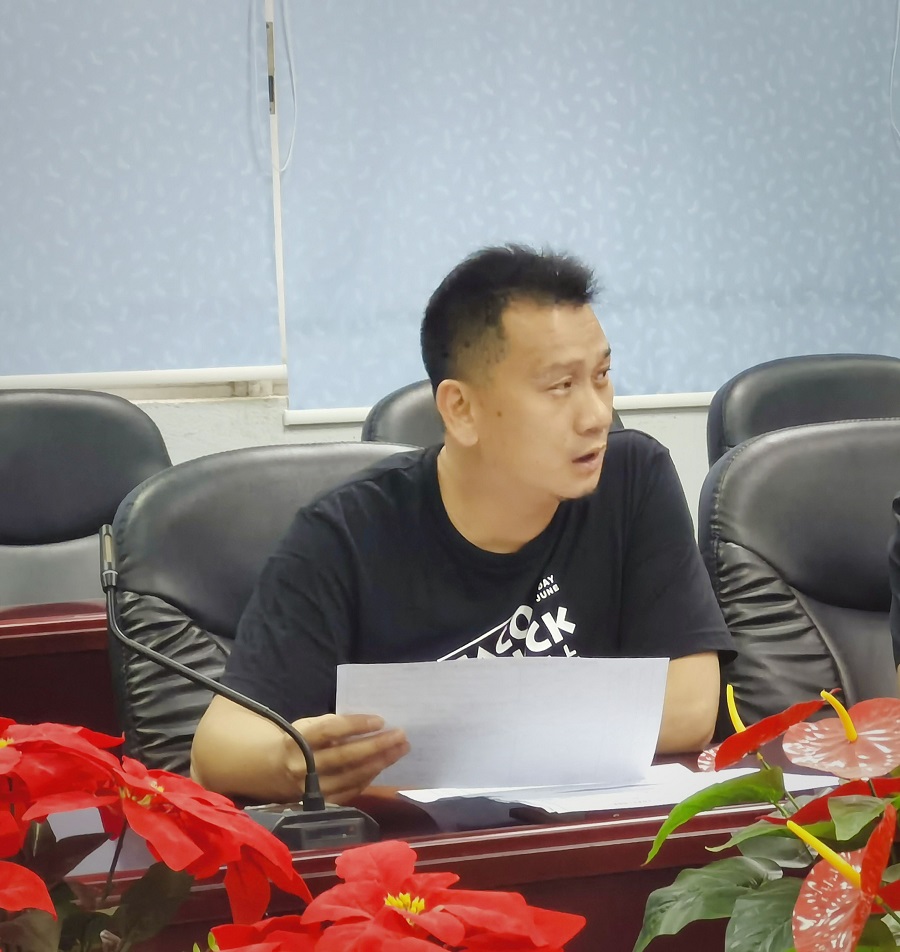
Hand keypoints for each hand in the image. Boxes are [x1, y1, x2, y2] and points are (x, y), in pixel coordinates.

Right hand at [284, 713, 409, 803]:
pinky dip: (370, 776)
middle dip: (377, 746)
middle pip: (345, 756)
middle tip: (401, 736)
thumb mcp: (308, 725)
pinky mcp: (321, 803)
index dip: (356, 725)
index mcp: (297, 741)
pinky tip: (383, 764)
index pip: (330, 730)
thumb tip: (370, 724)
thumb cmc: (299, 741)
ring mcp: (312, 789)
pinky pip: (351, 790)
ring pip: (352, 775)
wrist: (275, 771)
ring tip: (400, 749)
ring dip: (380, 762)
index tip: (380, 721)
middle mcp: (303, 767)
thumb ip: (333, 725)